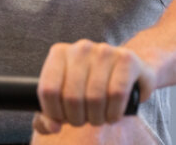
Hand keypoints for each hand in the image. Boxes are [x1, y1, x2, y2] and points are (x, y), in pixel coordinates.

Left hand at [34, 40, 155, 134]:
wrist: (127, 73)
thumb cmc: (89, 88)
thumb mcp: (65, 97)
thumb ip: (48, 115)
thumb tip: (52, 126)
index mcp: (59, 53)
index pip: (48, 90)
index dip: (54, 112)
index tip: (62, 119)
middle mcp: (81, 48)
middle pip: (71, 96)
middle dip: (77, 118)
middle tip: (83, 121)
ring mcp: (104, 51)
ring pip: (94, 97)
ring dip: (96, 118)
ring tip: (98, 119)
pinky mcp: (127, 59)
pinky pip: (117, 93)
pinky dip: (114, 112)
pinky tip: (112, 116)